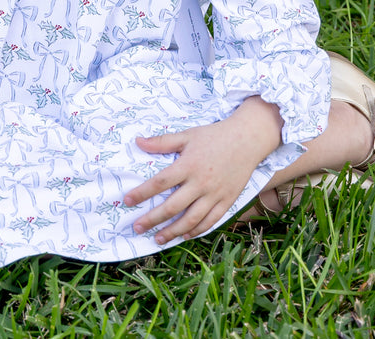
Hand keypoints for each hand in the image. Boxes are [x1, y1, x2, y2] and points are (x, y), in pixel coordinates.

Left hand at [124, 96, 281, 243]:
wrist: (248, 140)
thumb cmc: (214, 136)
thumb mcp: (187, 135)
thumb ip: (162, 142)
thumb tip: (137, 142)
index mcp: (188, 165)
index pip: (160, 183)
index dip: (142, 193)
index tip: (127, 201)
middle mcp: (200, 183)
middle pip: (173, 206)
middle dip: (153, 219)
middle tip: (137, 227)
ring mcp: (215, 194)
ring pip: (191, 219)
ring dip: (173, 231)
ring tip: (158, 239)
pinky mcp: (227, 201)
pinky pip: (211, 220)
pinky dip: (197, 230)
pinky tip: (185, 235)